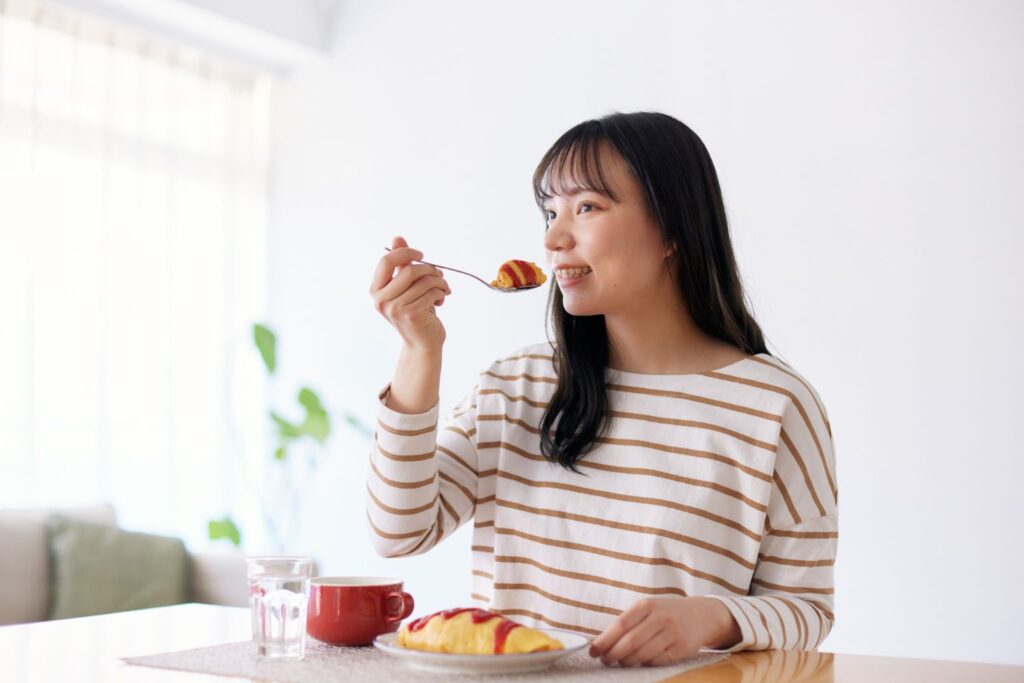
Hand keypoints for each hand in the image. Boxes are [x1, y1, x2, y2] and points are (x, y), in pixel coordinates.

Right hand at [370, 236, 450, 351]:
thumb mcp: (406, 286)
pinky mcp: (411, 315)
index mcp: (376, 290)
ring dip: (440, 283)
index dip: (406, 253)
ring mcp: (395, 308)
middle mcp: (381, 300)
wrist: (422, 343)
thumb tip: (397, 238)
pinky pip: (432, 292)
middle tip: (440, 276)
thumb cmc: (415, 311)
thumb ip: (401, 263)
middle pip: (410, 270)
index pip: (387, 261)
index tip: (421, 255)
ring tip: (443, 290)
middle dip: (430, 270)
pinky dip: (442, 293)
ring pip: (424, 281)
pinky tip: (440, 301)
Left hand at [588, 596, 740, 666]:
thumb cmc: (667, 613)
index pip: (620, 625)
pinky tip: (640, 661)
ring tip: (620, 661)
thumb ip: (629, 622)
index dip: (604, 640)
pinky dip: (645, 663)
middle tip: (605, 660)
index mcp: (647, 605)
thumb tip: (603, 641)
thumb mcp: (649, 609)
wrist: (702, 615)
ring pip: (642, 654)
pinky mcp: (682, 648)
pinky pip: (657, 661)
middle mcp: (660, 617)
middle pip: (630, 642)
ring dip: (627, 662)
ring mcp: (672, 633)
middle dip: (613, 654)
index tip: (593, 650)